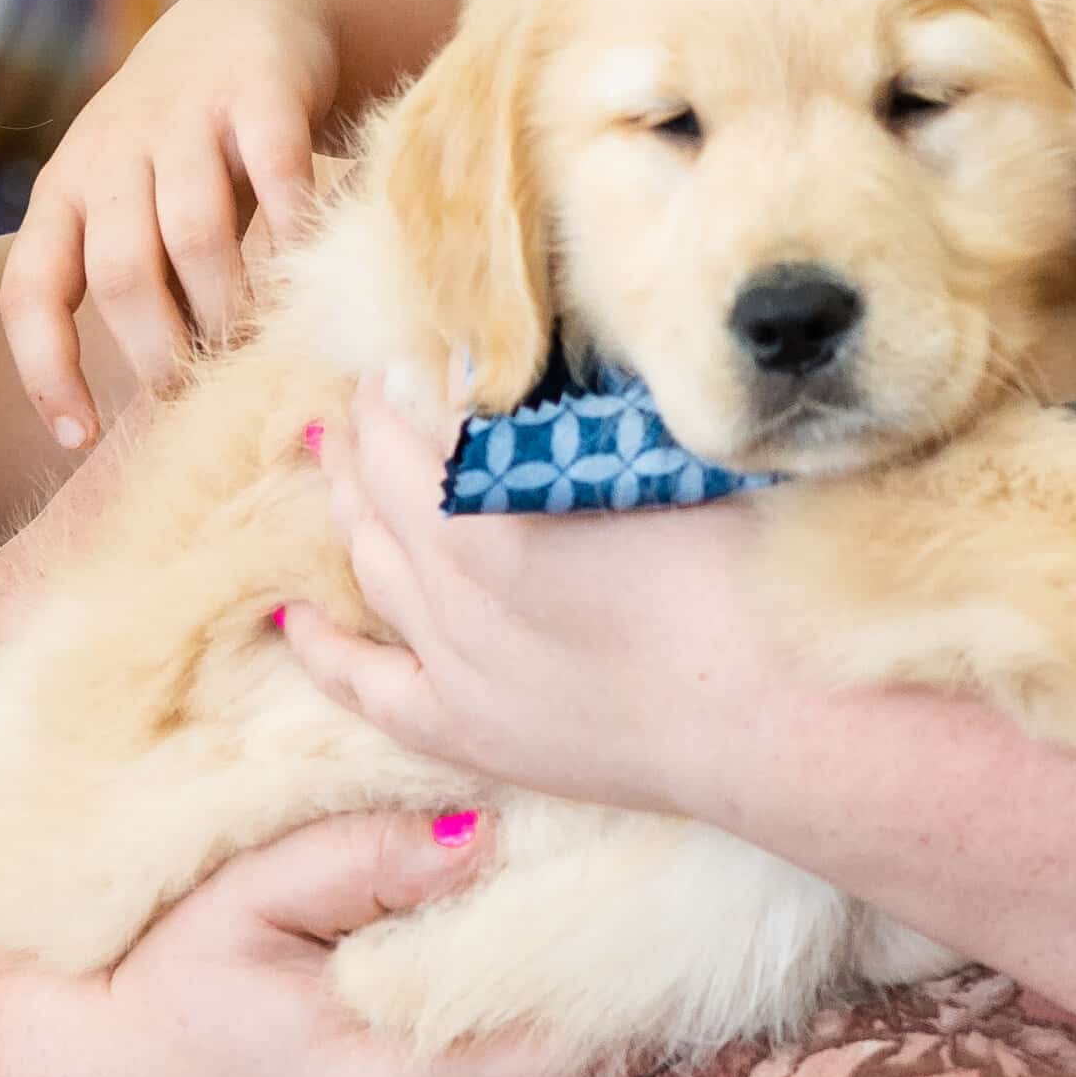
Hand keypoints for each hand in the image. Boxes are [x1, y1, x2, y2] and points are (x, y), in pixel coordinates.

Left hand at [1, 0, 387, 446]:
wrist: (251, 18)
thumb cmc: (190, 147)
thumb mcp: (135, 204)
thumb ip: (139, 283)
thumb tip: (163, 403)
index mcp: (65, 191)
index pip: (29, 289)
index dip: (45, 369)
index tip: (81, 436)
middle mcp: (112, 152)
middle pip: (120, 271)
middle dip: (159, 350)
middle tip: (201, 393)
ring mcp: (184, 115)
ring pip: (193, 230)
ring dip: (228, 304)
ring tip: (255, 344)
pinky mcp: (258, 88)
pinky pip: (274, 168)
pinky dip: (294, 227)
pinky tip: (310, 267)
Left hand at [286, 385, 806, 819]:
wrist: (781, 718)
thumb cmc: (749, 573)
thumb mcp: (667, 458)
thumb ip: (592, 416)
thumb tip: (549, 373)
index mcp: (490, 509)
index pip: (412, 420)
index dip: (405, 376)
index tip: (413, 345)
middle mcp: (451, 586)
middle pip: (377, 487)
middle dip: (367, 431)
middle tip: (372, 390)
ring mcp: (454, 665)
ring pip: (370, 569)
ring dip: (348, 507)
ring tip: (340, 462)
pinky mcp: (471, 732)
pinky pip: (367, 685)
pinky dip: (322, 646)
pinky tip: (294, 614)